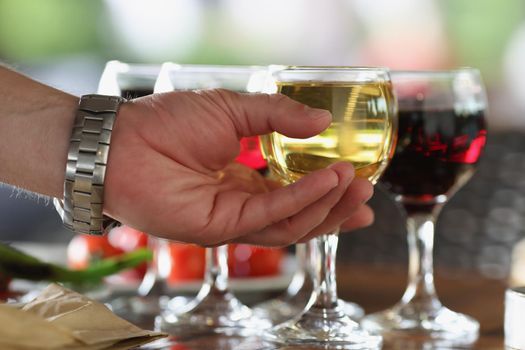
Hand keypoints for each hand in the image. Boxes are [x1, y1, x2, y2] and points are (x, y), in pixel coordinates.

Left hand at [104, 89, 373, 245]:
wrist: (124, 139)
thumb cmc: (168, 122)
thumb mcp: (234, 109)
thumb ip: (278, 116)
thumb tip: (321, 119)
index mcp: (243, 178)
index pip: (293, 193)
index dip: (326, 189)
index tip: (356, 178)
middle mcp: (240, 203)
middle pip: (298, 216)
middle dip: (336, 206)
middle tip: (367, 192)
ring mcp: (231, 219)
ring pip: (290, 224)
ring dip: (326, 205)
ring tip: (355, 183)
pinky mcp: (220, 228)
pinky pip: (271, 216)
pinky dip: (302, 200)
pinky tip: (327, 180)